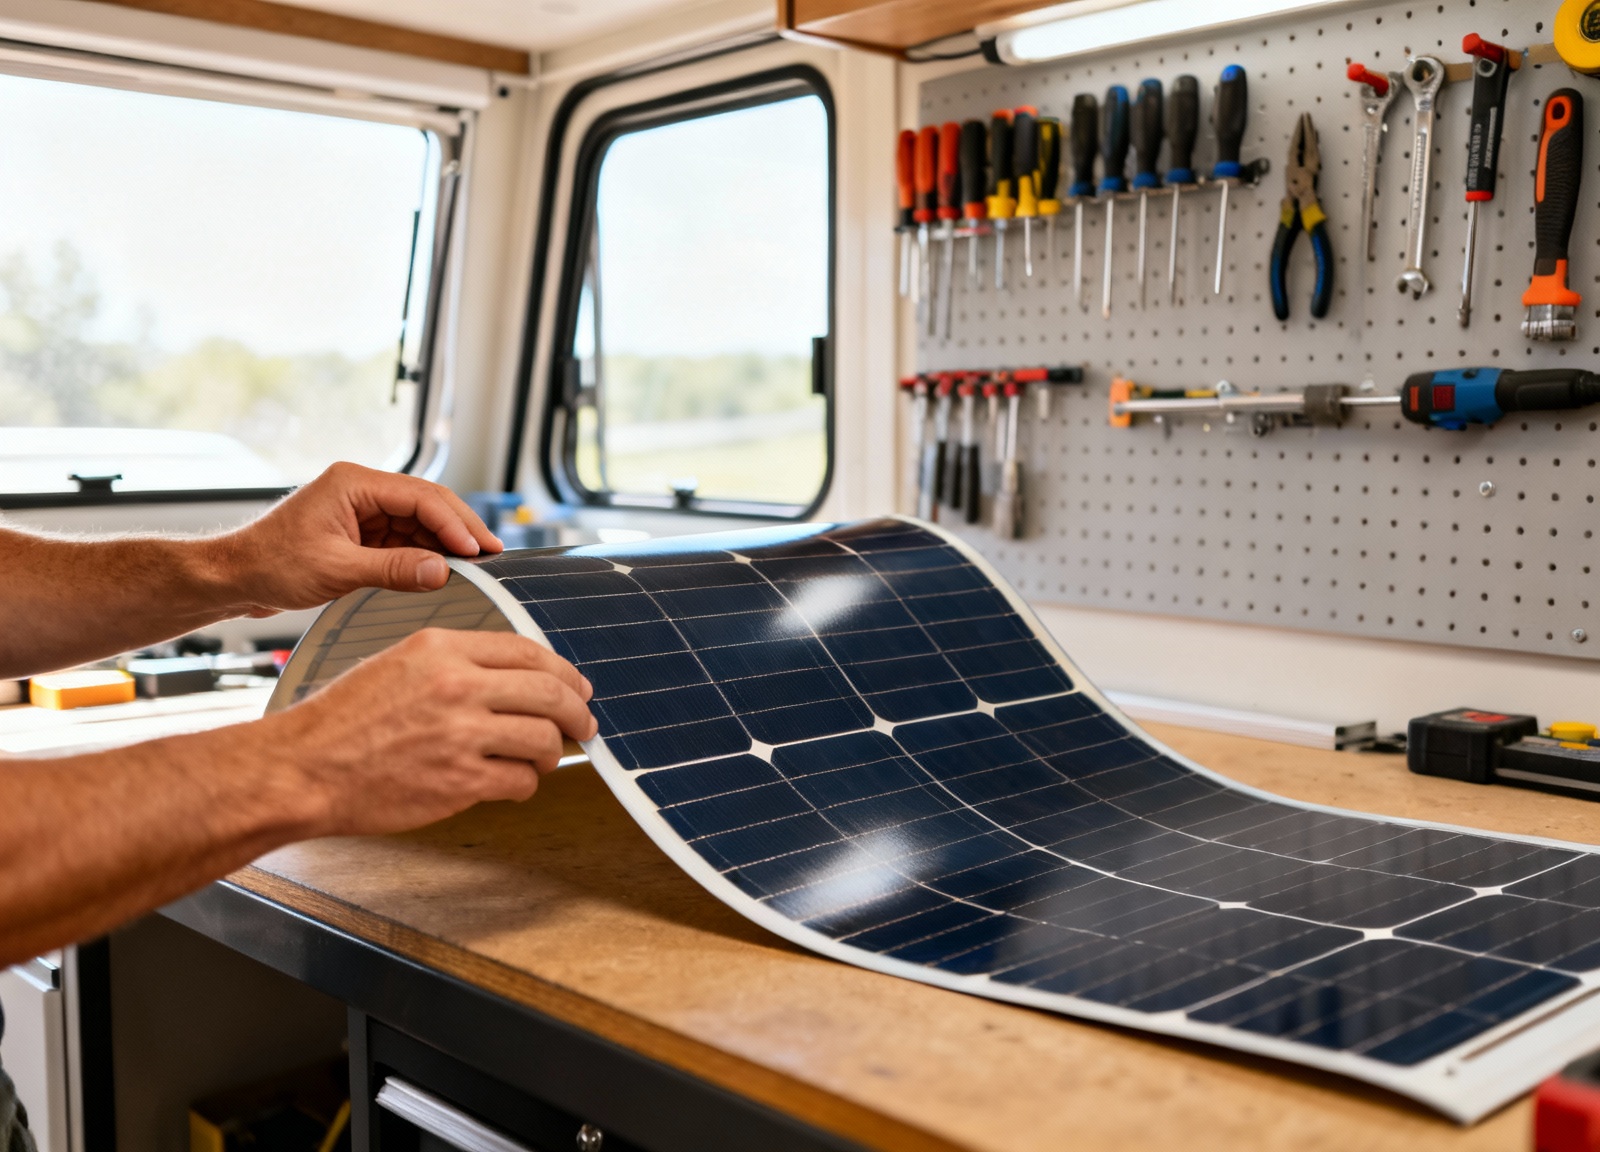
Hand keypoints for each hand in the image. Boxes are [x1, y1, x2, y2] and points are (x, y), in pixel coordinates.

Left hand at [212, 462, 502, 615]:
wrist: (234, 578)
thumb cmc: (271, 565)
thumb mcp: (337, 570)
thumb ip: (393, 569)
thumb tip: (441, 571)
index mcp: (354, 483)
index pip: (421, 497)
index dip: (455, 524)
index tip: (479, 550)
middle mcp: (362, 490)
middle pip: (428, 504)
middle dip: (461, 529)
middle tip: (493, 554)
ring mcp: (363, 510)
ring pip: (420, 523)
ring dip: (446, 544)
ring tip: (477, 566)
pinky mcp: (361, 532)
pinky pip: (405, 540)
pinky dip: (426, 555)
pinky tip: (445, 569)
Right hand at [257, 629, 597, 836]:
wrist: (303, 769)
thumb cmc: (343, 721)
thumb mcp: (398, 663)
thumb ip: (457, 664)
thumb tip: (516, 679)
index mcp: (441, 648)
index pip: (528, 650)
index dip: (563, 672)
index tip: (577, 687)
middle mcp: (457, 685)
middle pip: (551, 692)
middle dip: (577, 712)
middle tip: (584, 725)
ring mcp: (461, 734)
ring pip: (544, 738)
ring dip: (551, 752)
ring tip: (542, 759)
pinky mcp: (461, 781)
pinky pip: (522, 780)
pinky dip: (525, 783)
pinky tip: (512, 782)